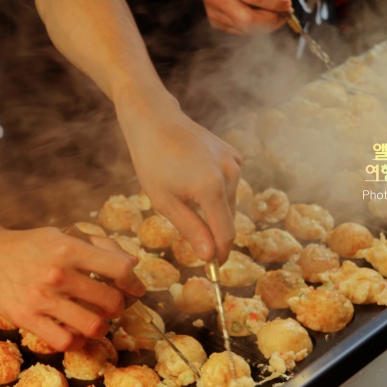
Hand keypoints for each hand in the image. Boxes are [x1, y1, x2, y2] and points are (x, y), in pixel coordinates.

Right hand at [0, 227, 145, 350]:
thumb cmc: (32, 246)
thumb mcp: (65, 234)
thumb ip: (100, 246)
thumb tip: (133, 264)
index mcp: (69, 248)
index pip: (119, 269)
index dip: (133, 282)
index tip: (134, 288)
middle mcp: (57, 273)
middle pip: (111, 301)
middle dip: (120, 307)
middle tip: (113, 306)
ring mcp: (42, 298)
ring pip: (93, 326)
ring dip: (103, 327)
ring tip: (97, 321)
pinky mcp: (27, 319)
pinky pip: (66, 342)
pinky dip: (78, 341)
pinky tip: (76, 332)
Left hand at [117, 92, 241, 262]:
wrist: (155, 119)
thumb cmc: (152, 160)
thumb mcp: (164, 201)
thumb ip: (191, 229)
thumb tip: (210, 255)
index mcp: (211, 188)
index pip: (226, 234)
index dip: (220, 254)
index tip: (213, 268)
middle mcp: (230, 174)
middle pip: (228, 219)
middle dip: (214, 231)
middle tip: (190, 231)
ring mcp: (234, 162)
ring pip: (229, 202)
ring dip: (213, 209)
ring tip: (185, 196)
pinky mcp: (234, 155)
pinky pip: (229, 184)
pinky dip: (216, 191)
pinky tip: (194, 179)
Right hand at [190, 0, 292, 34]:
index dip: (274, 2)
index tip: (287, 2)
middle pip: (248, 20)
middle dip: (272, 20)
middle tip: (285, 13)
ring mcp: (213, 11)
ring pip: (246, 29)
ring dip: (266, 24)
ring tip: (275, 12)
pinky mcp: (215, 22)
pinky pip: (241, 30)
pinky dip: (255, 25)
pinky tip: (258, 12)